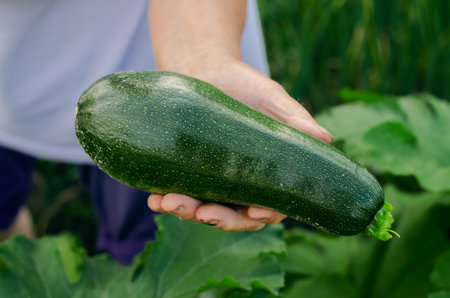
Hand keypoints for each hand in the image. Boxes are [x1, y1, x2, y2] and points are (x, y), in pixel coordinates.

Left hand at [147, 60, 332, 230]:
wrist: (202, 67)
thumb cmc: (244, 84)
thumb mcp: (271, 99)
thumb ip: (295, 119)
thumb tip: (325, 137)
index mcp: (264, 173)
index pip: (269, 204)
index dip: (264, 214)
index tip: (255, 213)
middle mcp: (238, 182)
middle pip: (233, 215)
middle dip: (218, 219)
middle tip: (202, 213)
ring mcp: (210, 180)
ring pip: (201, 209)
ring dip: (185, 212)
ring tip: (168, 203)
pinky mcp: (184, 172)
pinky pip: (176, 192)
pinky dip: (164, 199)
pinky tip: (154, 198)